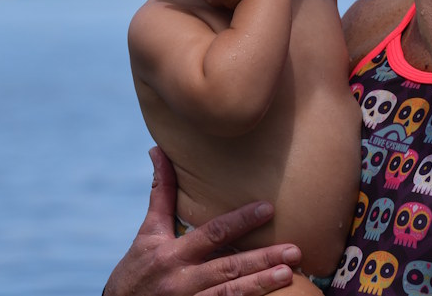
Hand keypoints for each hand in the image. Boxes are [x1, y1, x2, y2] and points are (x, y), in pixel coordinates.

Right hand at [104, 148, 300, 295]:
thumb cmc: (138, 267)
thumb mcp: (148, 232)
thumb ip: (161, 193)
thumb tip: (158, 150)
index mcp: (172, 253)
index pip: (212, 234)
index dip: (240, 221)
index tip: (269, 208)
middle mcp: (182, 279)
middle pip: (228, 267)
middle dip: (262, 258)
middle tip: (294, 249)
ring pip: (231, 293)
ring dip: (261, 284)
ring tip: (288, 273)